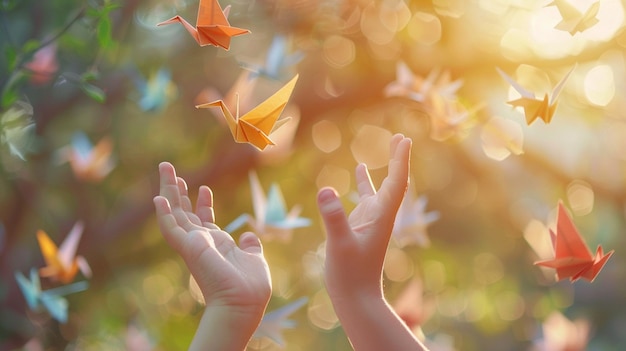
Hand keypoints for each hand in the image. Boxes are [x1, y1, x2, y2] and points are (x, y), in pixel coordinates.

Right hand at [153, 162, 270, 348]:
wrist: (243, 303)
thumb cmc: (250, 287)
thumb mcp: (254, 259)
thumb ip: (250, 246)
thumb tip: (249, 235)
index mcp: (216, 245)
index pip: (204, 219)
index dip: (202, 203)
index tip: (204, 187)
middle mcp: (201, 243)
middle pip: (184, 211)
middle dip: (177, 189)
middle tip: (169, 168)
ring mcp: (192, 244)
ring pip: (174, 213)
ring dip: (168, 190)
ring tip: (165, 168)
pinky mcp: (188, 247)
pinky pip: (171, 228)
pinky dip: (164, 213)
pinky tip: (158, 197)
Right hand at [317, 135, 426, 350]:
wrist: (355, 298)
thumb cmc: (350, 274)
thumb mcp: (339, 245)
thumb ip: (334, 218)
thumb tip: (326, 190)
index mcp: (382, 217)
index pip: (396, 183)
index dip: (400, 161)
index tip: (403, 141)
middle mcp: (380, 216)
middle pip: (395, 181)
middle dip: (398, 160)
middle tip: (401, 138)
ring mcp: (371, 220)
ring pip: (382, 188)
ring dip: (386, 167)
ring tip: (389, 146)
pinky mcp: (361, 226)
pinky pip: (366, 198)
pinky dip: (364, 183)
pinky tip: (359, 170)